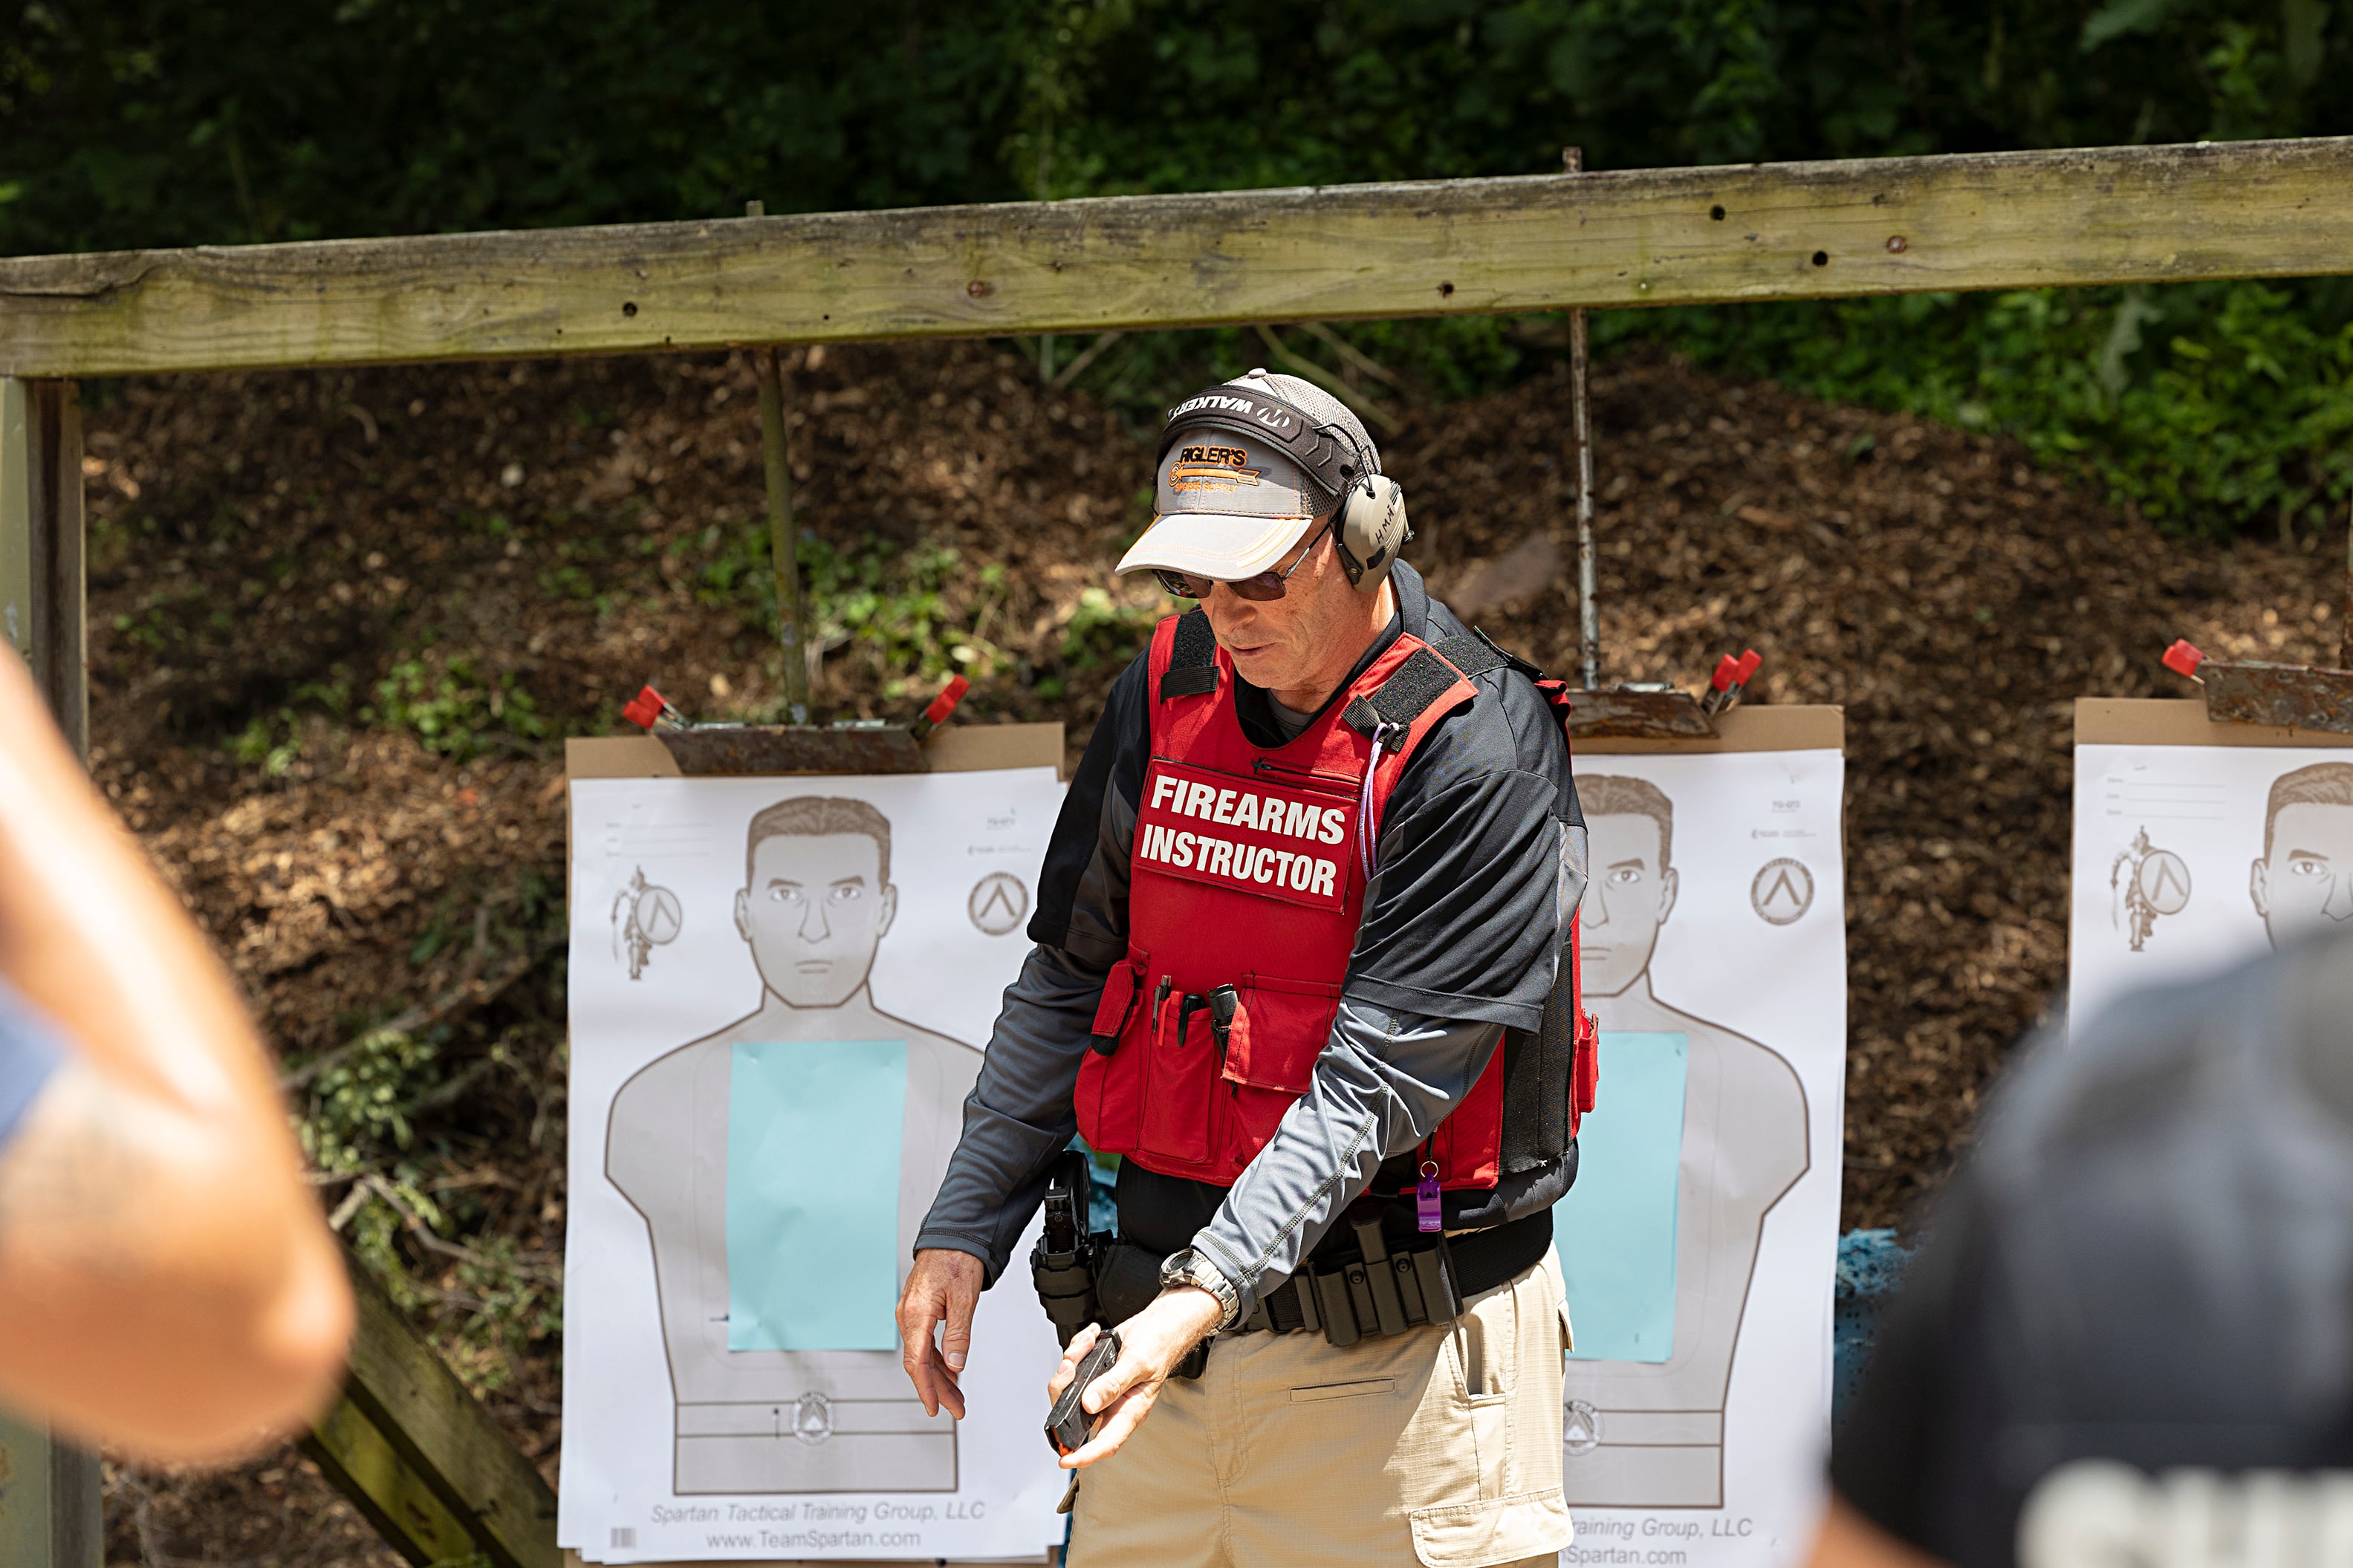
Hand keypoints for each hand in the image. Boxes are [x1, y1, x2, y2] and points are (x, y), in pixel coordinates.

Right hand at [898, 1248, 983, 1418]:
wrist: (951, 1235)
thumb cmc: (956, 1259)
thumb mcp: (964, 1298)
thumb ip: (959, 1333)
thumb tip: (956, 1364)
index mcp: (916, 1314)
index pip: (917, 1362)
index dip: (926, 1389)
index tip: (935, 1408)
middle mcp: (908, 1316)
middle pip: (920, 1363)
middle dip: (938, 1389)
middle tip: (956, 1408)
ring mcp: (911, 1314)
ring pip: (922, 1355)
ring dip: (939, 1377)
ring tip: (956, 1396)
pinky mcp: (918, 1311)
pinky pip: (924, 1343)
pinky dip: (938, 1360)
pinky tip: (950, 1371)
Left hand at [1046, 1286, 1223, 1468]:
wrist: (1161, 1324)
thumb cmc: (1159, 1345)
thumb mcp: (1138, 1363)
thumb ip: (1113, 1384)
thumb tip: (1089, 1404)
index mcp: (1129, 1410)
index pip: (1105, 1442)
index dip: (1084, 1456)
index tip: (1065, 1460)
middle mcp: (1113, 1404)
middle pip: (1075, 1411)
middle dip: (1064, 1387)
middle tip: (1070, 1365)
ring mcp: (1102, 1389)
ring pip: (1070, 1387)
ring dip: (1072, 1361)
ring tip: (1086, 1343)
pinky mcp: (1094, 1374)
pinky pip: (1074, 1368)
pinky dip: (1077, 1349)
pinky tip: (1090, 1338)